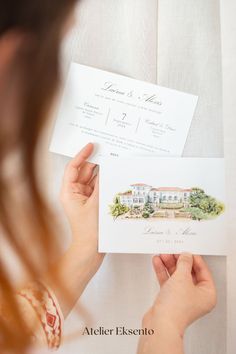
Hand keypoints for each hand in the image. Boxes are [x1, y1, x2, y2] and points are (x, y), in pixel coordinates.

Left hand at [60, 143, 103, 271]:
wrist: (90, 249)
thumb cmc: (88, 230)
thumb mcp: (96, 203)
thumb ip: (101, 184)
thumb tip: (106, 169)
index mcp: (68, 192)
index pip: (73, 168)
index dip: (82, 155)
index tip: (91, 145)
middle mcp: (74, 193)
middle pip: (84, 172)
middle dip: (95, 163)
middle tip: (108, 152)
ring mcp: (83, 198)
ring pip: (92, 180)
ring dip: (101, 173)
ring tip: (113, 163)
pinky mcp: (91, 203)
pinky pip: (97, 188)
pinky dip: (104, 182)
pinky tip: (113, 176)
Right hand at [138, 254, 215, 353]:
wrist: (160, 323)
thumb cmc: (176, 308)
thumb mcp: (182, 277)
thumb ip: (184, 263)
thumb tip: (186, 256)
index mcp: (207, 294)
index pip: (202, 270)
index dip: (193, 259)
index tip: (185, 250)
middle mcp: (196, 297)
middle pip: (188, 272)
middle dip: (178, 261)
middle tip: (172, 251)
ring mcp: (182, 298)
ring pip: (176, 276)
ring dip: (169, 265)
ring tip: (163, 255)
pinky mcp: (170, 299)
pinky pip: (168, 281)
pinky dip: (163, 272)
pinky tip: (158, 263)